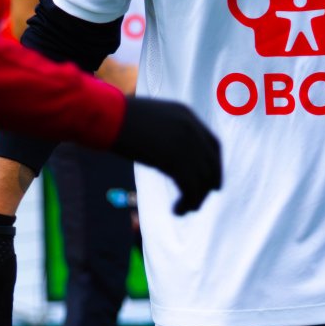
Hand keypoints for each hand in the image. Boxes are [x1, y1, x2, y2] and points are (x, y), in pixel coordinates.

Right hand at [111, 97, 221, 215]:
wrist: (108, 115)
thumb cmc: (118, 117)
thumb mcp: (150, 118)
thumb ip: (165, 131)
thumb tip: (167, 153)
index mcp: (187, 115)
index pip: (214, 145)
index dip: (215, 166)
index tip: (212, 182)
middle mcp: (192, 129)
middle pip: (212, 164)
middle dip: (208, 186)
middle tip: (197, 202)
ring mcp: (185, 144)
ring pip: (203, 180)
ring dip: (196, 199)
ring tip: (183, 209)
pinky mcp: (174, 160)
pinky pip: (191, 188)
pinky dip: (187, 203)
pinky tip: (176, 210)